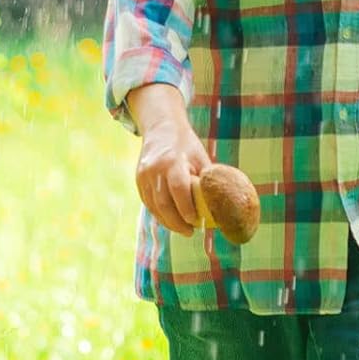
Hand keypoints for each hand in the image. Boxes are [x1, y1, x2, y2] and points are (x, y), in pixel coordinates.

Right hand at [136, 121, 212, 236]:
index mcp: (173, 161)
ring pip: (154, 206)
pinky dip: (159, 214)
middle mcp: (155, 169)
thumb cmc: (186, 144)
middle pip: (163, 203)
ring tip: (182, 229)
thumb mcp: (199, 156)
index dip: (186, 208)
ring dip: (168, 222)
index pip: (178, 189)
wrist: (161, 127)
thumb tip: (219, 203)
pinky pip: (148, 203)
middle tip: (190, 232)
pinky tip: (170, 220)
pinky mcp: (139, 180)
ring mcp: (144, 175)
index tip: (196, 222)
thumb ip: (205, 179)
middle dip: (177, 222)